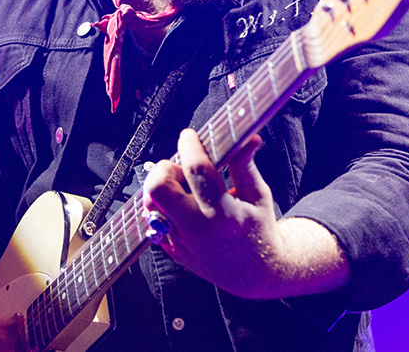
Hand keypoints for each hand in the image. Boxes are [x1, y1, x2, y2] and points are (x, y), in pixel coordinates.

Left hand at [142, 129, 349, 298]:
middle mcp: (198, 230)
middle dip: (164, 169)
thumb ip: (245, 165)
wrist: (254, 274)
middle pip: (158, 189)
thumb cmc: (259, 228)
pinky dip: (161, 205)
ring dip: (160, 187)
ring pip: (150, 204)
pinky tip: (180, 203)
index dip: (190, 146)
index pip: (197, 171)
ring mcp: (181, 243)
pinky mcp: (171, 250)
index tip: (189, 135)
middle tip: (179, 168)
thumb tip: (249, 137)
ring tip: (181, 186)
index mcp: (225, 214)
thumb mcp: (259, 195)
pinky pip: (152, 219)